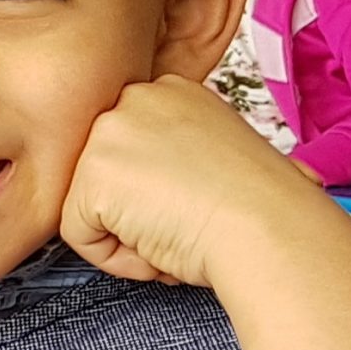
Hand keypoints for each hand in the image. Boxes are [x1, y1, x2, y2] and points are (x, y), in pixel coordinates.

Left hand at [63, 76, 338, 289]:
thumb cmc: (261, 207)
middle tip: (186, 219)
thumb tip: (154, 176)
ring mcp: (108, 133)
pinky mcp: (91, 175)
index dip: (158, 189)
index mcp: (171, 90)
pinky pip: (79, 235)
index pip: (130, 150)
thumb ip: (176, 151)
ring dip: (130, 236)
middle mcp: (134, 98)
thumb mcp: (217, 153)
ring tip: (178, 232)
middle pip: (105, 175)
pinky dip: (116, 259)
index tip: (194, 199)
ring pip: (90, 206)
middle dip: (138, 210)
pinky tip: (158, 249)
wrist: (271, 229)